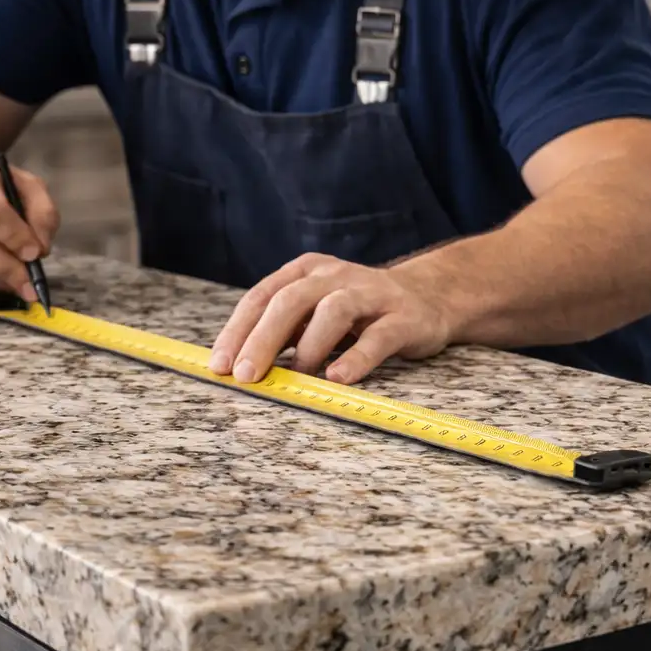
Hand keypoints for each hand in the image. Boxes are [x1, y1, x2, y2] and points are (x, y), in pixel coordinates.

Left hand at [208, 253, 454, 384]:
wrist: (429, 297)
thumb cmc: (360, 311)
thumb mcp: (316, 310)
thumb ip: (284, 331)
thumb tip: (238, 366)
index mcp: (307, 271)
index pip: (263, 296)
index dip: (238, 330)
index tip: (221, 364)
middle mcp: (336, 276)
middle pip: (291, 300)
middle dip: (263, 339)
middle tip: (246, 375)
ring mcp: (372, 295)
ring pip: (334, 311)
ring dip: (309, 347)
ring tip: (296, 377)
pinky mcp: (404, 318)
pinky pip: (378, 337)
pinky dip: (356, 359)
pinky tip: (338, 379)